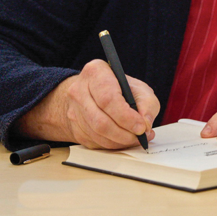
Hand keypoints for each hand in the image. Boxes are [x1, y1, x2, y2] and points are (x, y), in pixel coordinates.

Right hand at [16, 59, 159, 148]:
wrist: (83, 94)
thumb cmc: (116, 88)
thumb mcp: (135, 86)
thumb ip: (146, 101)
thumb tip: (146, 124)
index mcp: (96, 71)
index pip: (110, 96)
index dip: (128, 115)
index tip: (142, 126)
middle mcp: (79, 88)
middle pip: (102, 119)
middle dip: (125, 132)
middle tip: (140, 137)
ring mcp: (72, 109)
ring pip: (96, 133)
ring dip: (118, 141)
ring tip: (133, 140)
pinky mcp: (71, 126)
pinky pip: (92, 141)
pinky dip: (109, 145)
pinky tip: (119, 141)